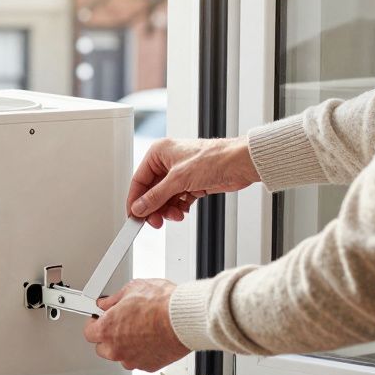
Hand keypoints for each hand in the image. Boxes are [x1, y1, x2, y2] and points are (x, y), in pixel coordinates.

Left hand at [83, 279, 189, 371]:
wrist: (185, 318)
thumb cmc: (162, 304)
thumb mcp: (133, 289)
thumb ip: (114, 299)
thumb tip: (107, 302)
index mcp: (107, 329)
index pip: (89, 332)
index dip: (94, 324)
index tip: (99, 319)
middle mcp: (117, 348)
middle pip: (102, 348)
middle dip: (109, 336)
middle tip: (120, 324)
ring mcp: (132, 359)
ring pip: (122, 356)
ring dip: (126, 346)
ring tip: (141, 330)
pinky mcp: (149, 366)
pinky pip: (139, 360)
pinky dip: (143, 352)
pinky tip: (152, 338)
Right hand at [128, 137, 259, 227]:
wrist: (240, 163)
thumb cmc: (214, 158)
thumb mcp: (178, 180)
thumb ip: (156, 196)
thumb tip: (140, 207)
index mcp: (159, 153)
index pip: (139, 180)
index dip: (135, 200)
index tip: (134, 216)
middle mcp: (168, 162)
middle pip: (152, 191)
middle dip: (154, 207)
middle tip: (155, 221)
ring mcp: (180, 173)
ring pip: (165, 198)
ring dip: (168, 210)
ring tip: (175, 215)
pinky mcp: (192, 183)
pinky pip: (178, 200)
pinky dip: (179, 208)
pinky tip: (183, 211)